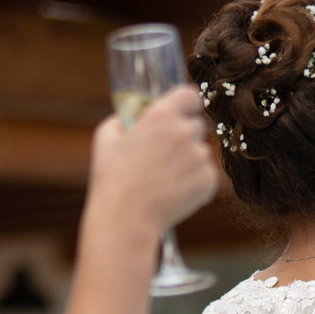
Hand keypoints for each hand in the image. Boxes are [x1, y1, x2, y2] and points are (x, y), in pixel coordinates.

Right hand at [87, 87, 217, 238]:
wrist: (126, 218)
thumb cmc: (112, 180)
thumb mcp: (105, 139)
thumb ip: (121, 120)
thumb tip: (129, 119)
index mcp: (161, 115)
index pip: (190, 95)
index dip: (186, 104)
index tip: (181, 113)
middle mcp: (185, 132)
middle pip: (196, 125)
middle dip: (184, 136)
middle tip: (165, 154)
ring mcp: (200, 157)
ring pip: (201, 152)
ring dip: (188, 161)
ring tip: (164, 179)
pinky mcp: (208, 180)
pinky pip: (206, 174)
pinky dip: (194, 182)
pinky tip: (173, 191)